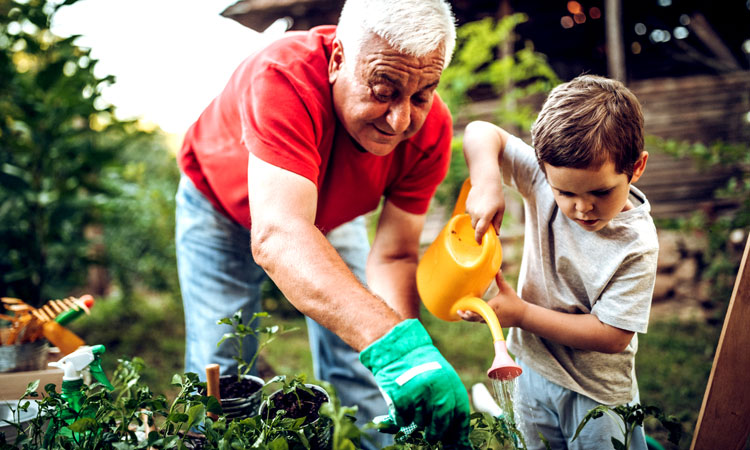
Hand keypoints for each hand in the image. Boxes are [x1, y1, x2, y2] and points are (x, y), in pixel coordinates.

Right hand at [360, 319, 470, 446]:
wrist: (396, 348)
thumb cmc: (419, 366)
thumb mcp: (440, 377)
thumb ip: (448, 400)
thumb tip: (455, 434)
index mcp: (450, 382)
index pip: (460, 415)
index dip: (458, 432)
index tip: (456, 441)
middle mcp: (437, 388)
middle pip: (442, 423)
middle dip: (436, 432)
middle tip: (431, 436)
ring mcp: (419, 392)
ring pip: (421, 422)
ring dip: (416, 421)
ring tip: (413, 409)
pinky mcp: (401, 396)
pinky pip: (403, 420)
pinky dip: (401, 418)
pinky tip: (400, 407)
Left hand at [457, 270, 526, 327]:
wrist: (523, 316)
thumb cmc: (515, 302)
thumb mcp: (507, 289)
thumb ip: (500, 280)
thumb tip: (498, 269)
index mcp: (492, 307)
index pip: (480, 311)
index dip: (471, 312)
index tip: (464, 310)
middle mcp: (491, 316)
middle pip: (475, 318)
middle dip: (466, 316)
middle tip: (459, 312)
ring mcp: (492, 321)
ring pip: (478, 320)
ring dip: (470, 318)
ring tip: (461, 313)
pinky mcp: (493, 323)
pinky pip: (482, 320)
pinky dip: (476, 318)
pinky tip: (469, 315)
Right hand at [465, 183, 504, 242]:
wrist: (485, 182)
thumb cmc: (496, 195)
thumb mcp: (501, 209)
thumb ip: (498, 222)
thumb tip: (497, 233)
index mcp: (486, 216)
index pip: (480, 231)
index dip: (479, 239)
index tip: (480, 243)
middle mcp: (476, 214)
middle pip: (475, 227)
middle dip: (480, 228)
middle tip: (487, 224)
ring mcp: (470, 210)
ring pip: (472, 221)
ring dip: (478, 220)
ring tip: (485, 211)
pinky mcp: (467, 205)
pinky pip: (470, 214)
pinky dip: (475, 214)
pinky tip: (480, 205)